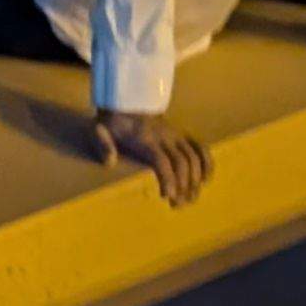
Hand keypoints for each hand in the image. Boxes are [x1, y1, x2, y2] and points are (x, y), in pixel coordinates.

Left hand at [92, 109, 211, 206]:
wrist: (125, 100)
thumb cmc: (111, 122)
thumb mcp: (98, 129)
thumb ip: (102, 144)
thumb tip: (110, 161)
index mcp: (144, 138)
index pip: (161, 160)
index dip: (167, 179)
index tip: (168, 196)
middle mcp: (164, 137)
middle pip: (182, 163)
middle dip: (183, 186)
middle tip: (176, 205)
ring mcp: (176, 135)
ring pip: (194, 158)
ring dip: (195, 181)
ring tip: (188, 200)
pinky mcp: (182, 135)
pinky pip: (201, 148)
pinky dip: (207, 164)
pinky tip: (205, 181)